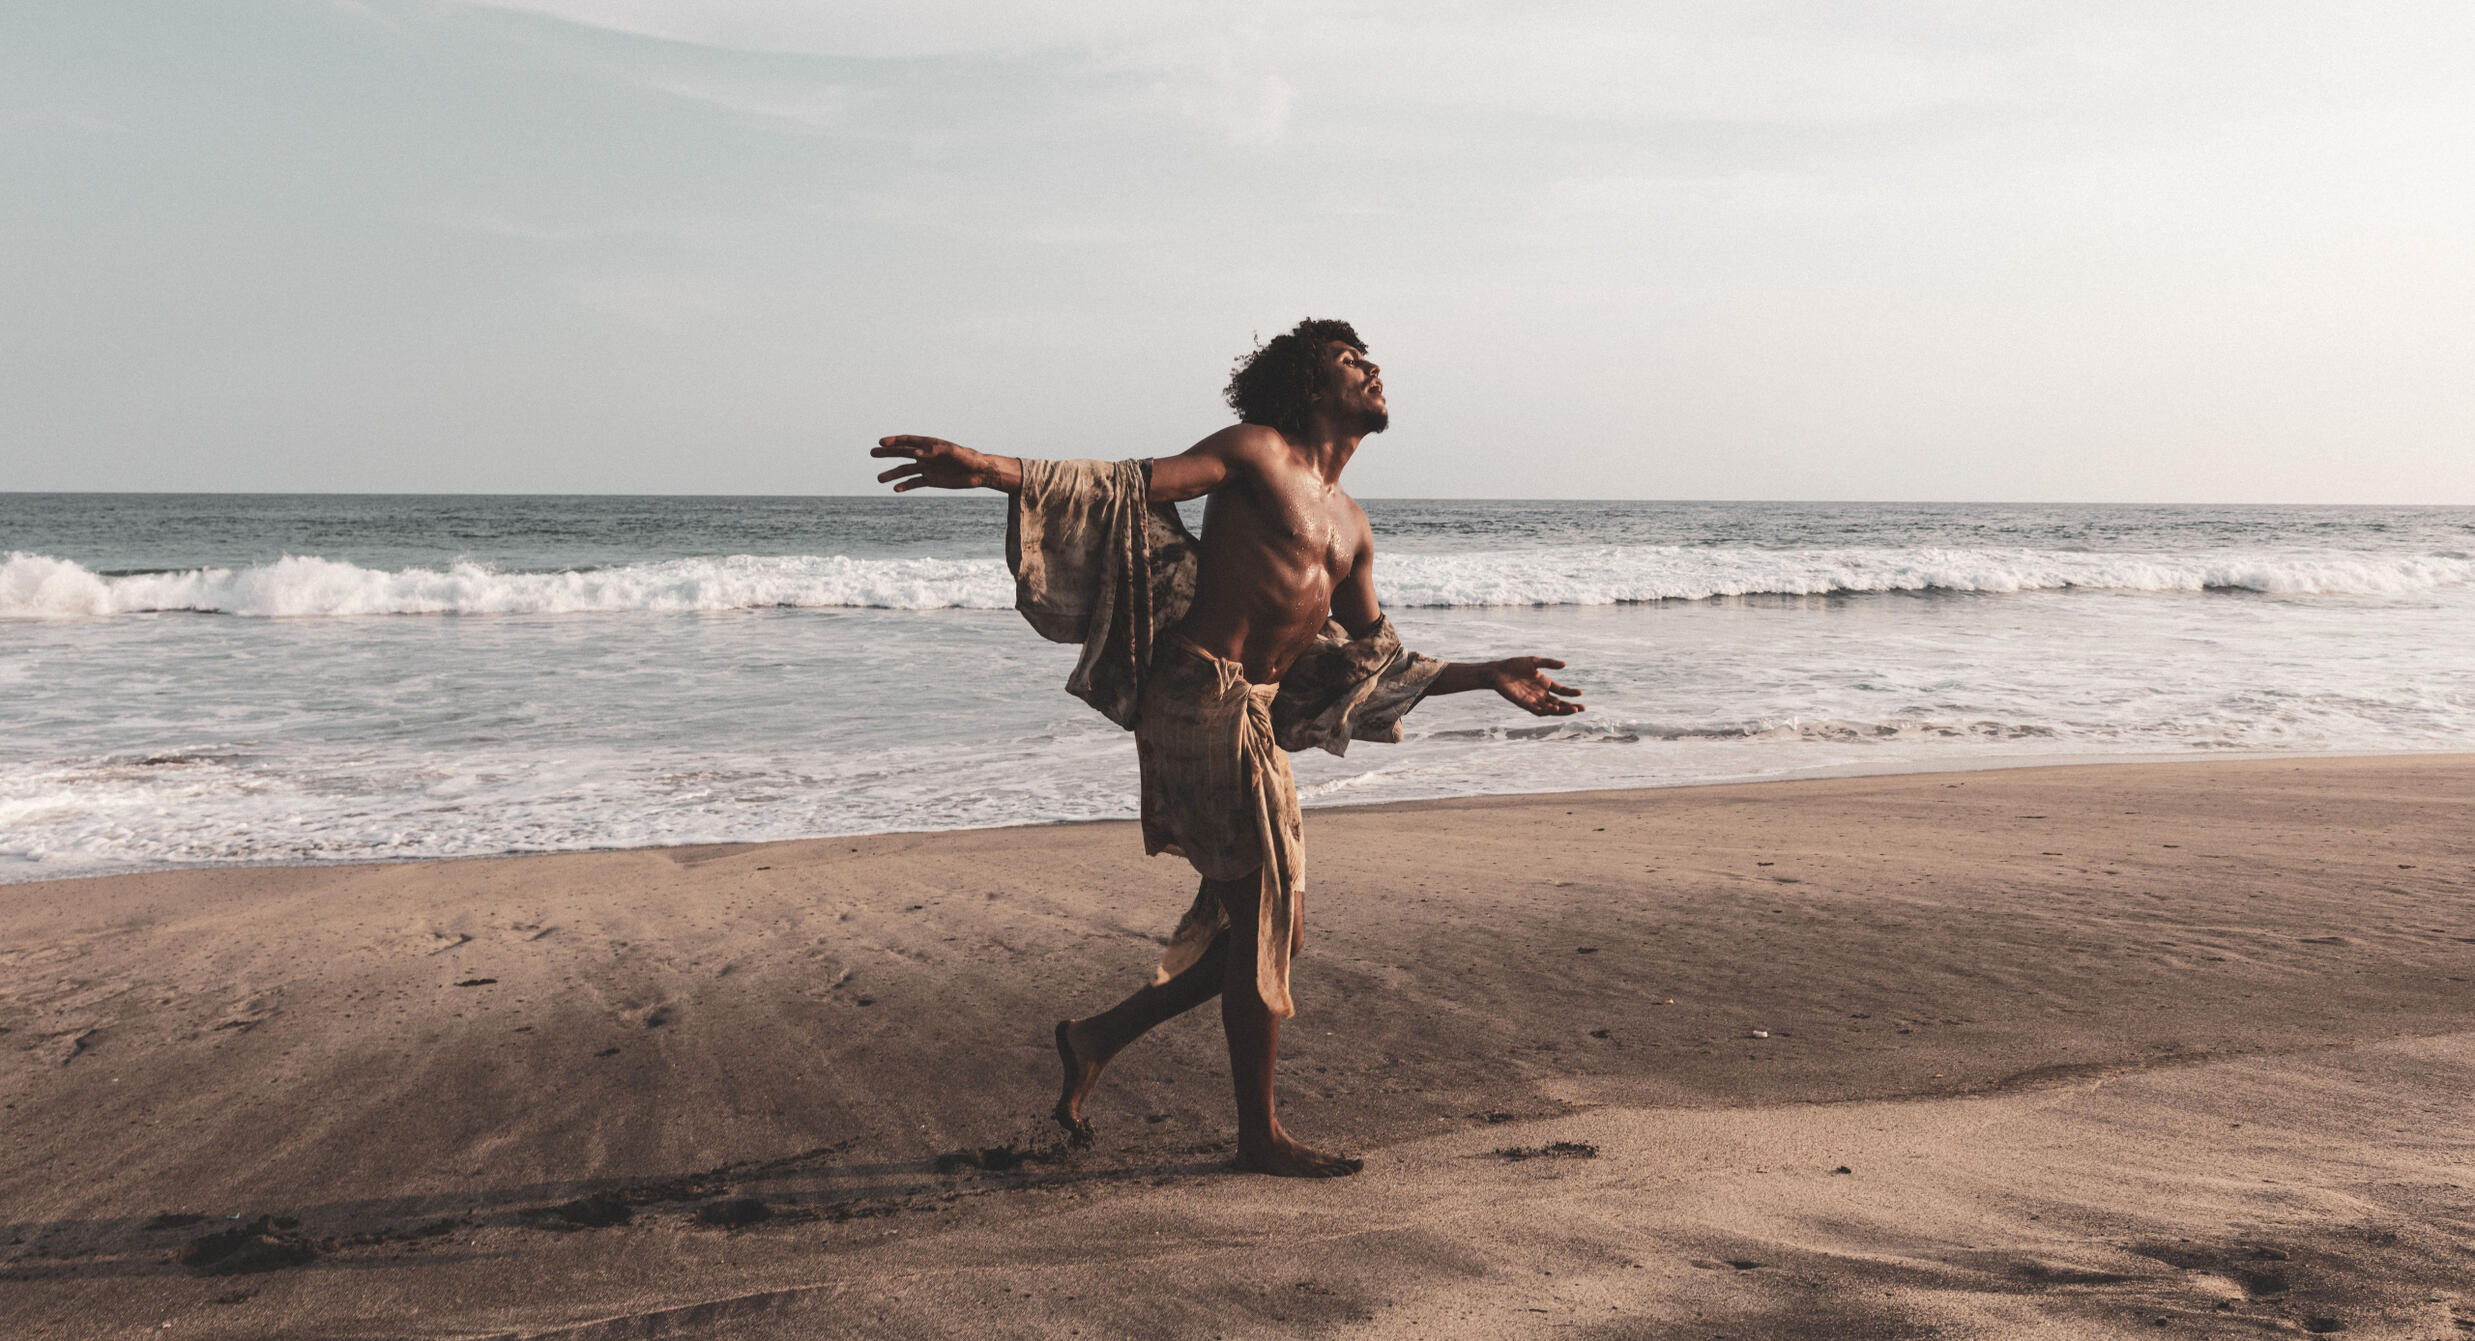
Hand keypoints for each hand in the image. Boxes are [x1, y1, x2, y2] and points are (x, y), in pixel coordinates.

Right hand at [872, 436, 1004, 491]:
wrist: (979, 473)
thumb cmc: (969, 458)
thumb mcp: (953, 452)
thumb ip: (934, 451)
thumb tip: (916, 454)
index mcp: (930, 445)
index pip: (909, 441)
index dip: (895, 441)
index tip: (881, 442)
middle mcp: (926, 455)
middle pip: (902, 453)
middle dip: (887, 453)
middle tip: (872, 453)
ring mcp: (927, 468)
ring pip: (905, 470)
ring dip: (892, 474)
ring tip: (879, 479)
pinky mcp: (932, 480)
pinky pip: (915, 483)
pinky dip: (905, 486)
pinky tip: (896, 489)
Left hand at [1490, 657, 1583, 715]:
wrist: (1498, 672)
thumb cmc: (1514, 665)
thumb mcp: (1534, 662)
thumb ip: (1549, 663)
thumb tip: (1564, 665)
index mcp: (1545, 683)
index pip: (1561, 691)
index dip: (1571, 693)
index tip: (1581, 693)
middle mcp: (1541, 693)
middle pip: (1559, 702)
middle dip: (1571, 706)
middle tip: (1583, 708)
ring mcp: (1533, 700)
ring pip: (1551, 709)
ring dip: (1562, 710)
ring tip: (1574, 709)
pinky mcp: (1525, 704)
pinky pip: (1538, 710)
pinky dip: (1548, 710)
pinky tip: (1556, 708)